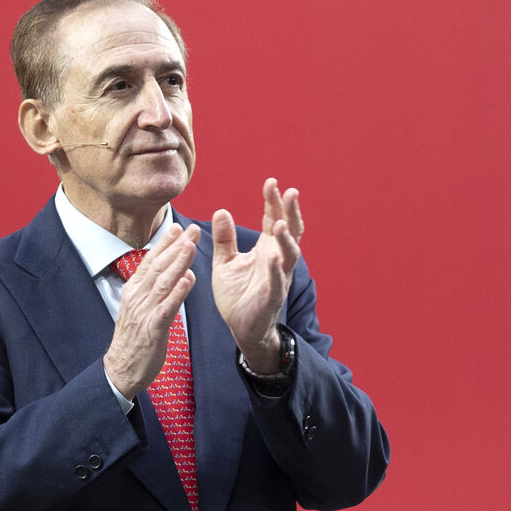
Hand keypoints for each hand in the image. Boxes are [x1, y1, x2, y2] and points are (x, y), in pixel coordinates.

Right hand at [103, 222, 199, 399]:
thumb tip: (179, 274)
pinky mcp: (153, 329)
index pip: (150, 262)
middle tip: (190, 228)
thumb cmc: (135, 340)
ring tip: (190, 246)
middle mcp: (137, 298)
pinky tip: (188, 280)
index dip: (164, 244)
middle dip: (175, 246)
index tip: (177, 226)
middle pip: (158, 267)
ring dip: (178, 263)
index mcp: (134, 292)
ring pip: (163, 283)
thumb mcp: (142, 310)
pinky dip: (177, 293)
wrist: (121, 370)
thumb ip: (158, 291)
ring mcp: (144, 313)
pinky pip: (167, 308)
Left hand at [212, 177, 302, 373]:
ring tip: (278, 223)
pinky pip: (277, 282)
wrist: (241, 328)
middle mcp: (277, 259)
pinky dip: (275, 270)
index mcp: (266, 248)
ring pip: (289, 255)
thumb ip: (225, 239)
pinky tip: (273, 257)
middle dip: (289, 212)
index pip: (273, 219)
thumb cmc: (237, 294)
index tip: (271, 182)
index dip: (274, 201)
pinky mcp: (272, 298)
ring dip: (284, 239)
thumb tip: (221, 210)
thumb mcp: (225, 262)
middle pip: (289, 231)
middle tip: (289, 191)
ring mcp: (278, 278)